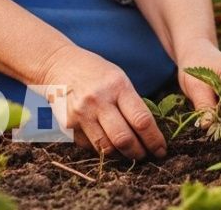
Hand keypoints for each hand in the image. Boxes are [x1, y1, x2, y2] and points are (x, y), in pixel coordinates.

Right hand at [33, 44, 166, 159]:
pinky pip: (90, 146)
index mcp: (117, 86)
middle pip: (124, 139)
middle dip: (139, 153)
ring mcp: (81, 114)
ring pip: (106, 148)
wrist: (59, 64)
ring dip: (122, 156)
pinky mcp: (68, 125)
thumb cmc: (96, 72)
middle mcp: (98, 100)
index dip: (154, 140)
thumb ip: (132, 103)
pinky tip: (109, 144)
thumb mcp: (119, 78)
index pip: (141, 120)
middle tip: (147, 156)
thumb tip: (149, 133)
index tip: (161, 150)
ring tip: (131, 154)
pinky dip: (102, 149)